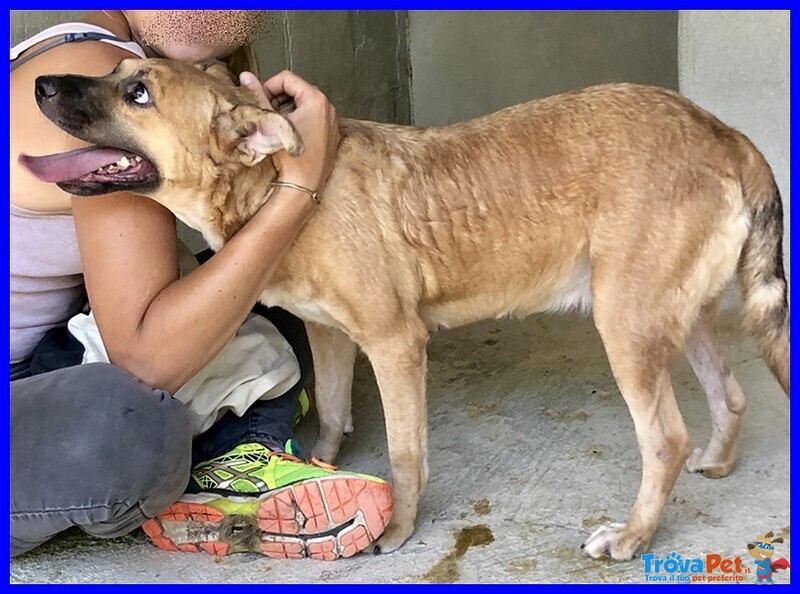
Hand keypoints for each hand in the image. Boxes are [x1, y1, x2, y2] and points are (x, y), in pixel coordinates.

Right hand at [240, 70, 339, 190]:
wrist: (302, 186)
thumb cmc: (288, 155)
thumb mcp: (269, 120)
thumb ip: (258, 95)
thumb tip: (246, 76)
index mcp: (316, 100)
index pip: (287, 78)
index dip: (269, 85)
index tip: (260, 99)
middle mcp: (328, 108)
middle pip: (298, 90)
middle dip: (279, 98)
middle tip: (266, 112)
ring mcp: (332, 123)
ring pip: (305, 106)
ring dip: (288, 110)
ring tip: (276, 125)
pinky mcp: (331, 137)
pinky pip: (314, 120)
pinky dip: (300, 122)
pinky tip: (289, 136)